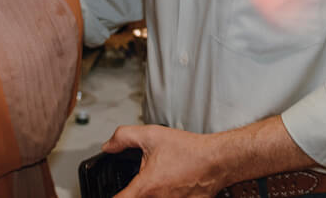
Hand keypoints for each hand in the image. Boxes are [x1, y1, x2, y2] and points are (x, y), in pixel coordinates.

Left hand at [104, 124, 225, 196]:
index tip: (111, 191)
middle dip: (133, 192)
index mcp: (146, 188)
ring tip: (157, 181)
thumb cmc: (189, 151)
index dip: (112, 196)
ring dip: (150, 193)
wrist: (216, 160)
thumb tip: (108, 146)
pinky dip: (165, 195)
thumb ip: (123, 138)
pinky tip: (169, 185)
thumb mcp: (150, 135)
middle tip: (138, 182)